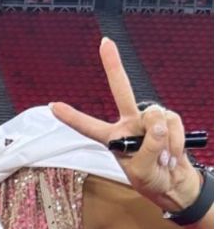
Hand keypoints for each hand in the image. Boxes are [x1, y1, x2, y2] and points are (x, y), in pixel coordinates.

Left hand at [51, 37, 201, 212]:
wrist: (176, 185)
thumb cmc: (152, 179)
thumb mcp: (142, 171)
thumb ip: (148, 149)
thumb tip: (159, 125)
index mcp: (112, 138)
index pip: (88, 126)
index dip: (71, 116)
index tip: (52, 105)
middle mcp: (128, 124)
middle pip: (122, 91)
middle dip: (114, 66)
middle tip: (105, 43)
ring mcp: (149, 121)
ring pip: (154, 115)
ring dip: (162, 141)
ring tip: (163, 160)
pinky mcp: (170, 121)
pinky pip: (173, 123)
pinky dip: (176, 141)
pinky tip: (174, 156)